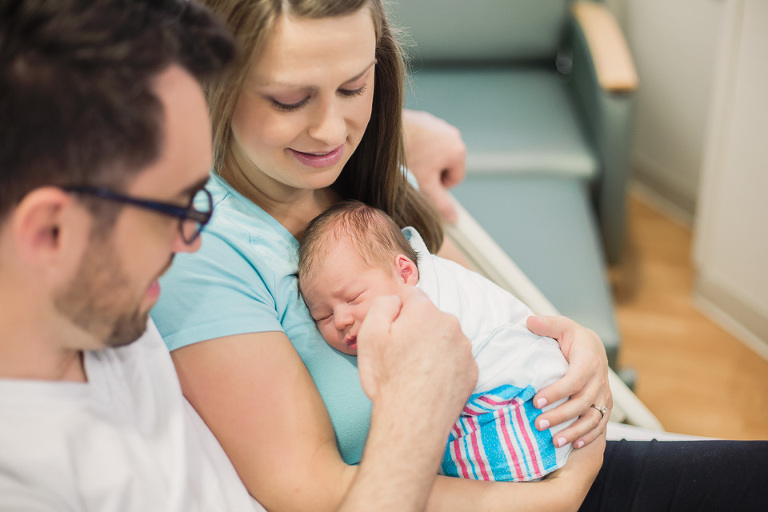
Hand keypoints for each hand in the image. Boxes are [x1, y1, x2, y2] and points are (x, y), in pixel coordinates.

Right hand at [356, 288, 476, 429]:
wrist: (412, 421)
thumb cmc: (388, 379)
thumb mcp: (369, 334)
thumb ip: (383, 304)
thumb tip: (396, 299)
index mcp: (425, 311)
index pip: (411, 296)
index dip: (397, 313)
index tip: (390, 332)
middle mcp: (451, 325)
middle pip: (429, 317)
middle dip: (416, 329)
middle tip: (399, 355)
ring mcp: (464, 349)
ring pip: (443, 338)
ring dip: (431, 347)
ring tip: (414, 371)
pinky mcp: (471, 371)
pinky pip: (455, 359)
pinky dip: (444, 366)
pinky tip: (428, 382)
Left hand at [402, 109, 466, 223]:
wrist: (384, 133)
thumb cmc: (407, 159)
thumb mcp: (425, 186)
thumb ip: (441, 204)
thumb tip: (454, 219)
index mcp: (458, 151)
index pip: (456, 178)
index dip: (439, 186)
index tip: (423, 183)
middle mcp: (453, 135)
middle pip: (446, 164)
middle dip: (432, 171)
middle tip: (414, 173)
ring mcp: (439, 124)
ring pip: (436, 151)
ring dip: (425, 158)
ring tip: (408, 160)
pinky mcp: (426, 118)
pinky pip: (426, 139)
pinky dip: (418, 145)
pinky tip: (405, 149)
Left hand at [527, 316, 611, 448]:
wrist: (594, 347)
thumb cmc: (573, 337)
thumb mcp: (561, 326)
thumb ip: (546, 324)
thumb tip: (529, 320)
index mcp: (589, 361)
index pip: (575, 379)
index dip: (557, 391)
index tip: (536, 400)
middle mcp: (600, 380)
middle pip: (582, 402)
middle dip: (560, 415)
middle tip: (538, 423)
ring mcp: (604, 395)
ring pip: (592, 418)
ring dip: (574, 431)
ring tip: (554, 440)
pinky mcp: (605, 406)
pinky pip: (600, 425)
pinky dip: (589, 436)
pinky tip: (574, 445)